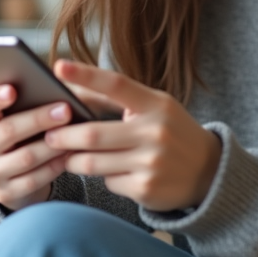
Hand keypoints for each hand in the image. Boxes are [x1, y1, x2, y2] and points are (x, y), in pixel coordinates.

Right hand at [0, 84, 71, 210]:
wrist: (19, 177)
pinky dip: (54, 167)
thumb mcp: (20, 118)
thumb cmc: (26, 136)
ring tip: (75, 134)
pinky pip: (34, 180)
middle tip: (66, 110)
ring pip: (25, 157)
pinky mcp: (5, 194)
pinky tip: (70, 156)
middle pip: (8, 130)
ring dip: (53, 145)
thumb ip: (30, 103)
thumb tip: (56, 89)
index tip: (13, 90)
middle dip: (39, 119)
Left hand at [45, 59, 221, 211]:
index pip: (117, 84)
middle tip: (48, 136)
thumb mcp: (154, 108)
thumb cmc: (171, 132)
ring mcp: (151, 163)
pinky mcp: (146, 189)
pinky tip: (110, 172)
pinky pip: (108, 182)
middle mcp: (155, 132)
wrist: (209, 171)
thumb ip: (118, 100)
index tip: (59, 67)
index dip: (86, 75)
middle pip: (93, 134)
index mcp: (156, 104)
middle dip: (64, 136)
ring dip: (73, 160)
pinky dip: (103, 177)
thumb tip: (71, 92)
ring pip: (93, 162)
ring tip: (66, 156)